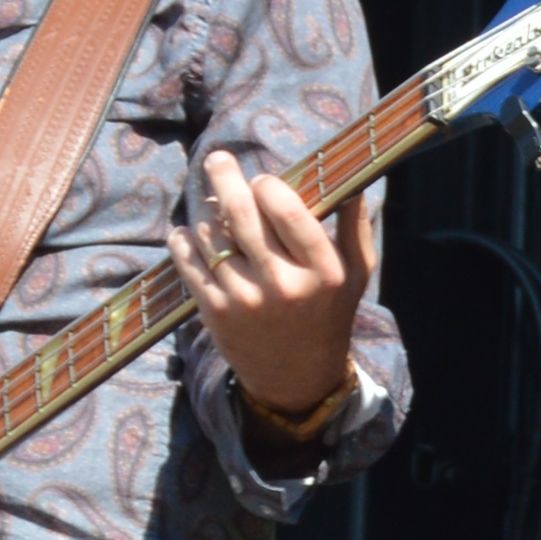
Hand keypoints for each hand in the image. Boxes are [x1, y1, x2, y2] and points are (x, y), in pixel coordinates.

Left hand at [174, 159, 385, 428]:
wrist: (297, 378)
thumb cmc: (329, 315)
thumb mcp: (356, 274)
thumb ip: (355, 225)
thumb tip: (353, 177)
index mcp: (323, 271)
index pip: (287, 210)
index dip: (268, 185)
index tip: (262, 180)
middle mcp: (284, 284)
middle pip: (242, 215)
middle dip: (224, 178)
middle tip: (217, 161)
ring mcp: (245, 299)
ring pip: (212, 235)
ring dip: (205, 211)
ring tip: (210, 204)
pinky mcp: (215, 313)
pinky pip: (189, 262)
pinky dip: (183, 240)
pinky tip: (188, 232)